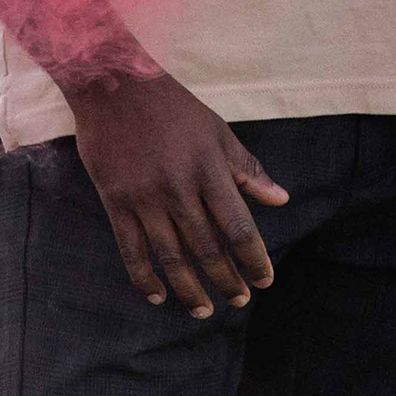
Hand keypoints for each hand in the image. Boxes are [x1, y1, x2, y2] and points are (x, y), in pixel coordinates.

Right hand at [63, 68, 290, 317]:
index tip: (265, 280)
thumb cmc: (172, 107)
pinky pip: (132, 250)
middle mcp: (178, 187)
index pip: (238, 226)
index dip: (254, 259)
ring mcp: (145, 197)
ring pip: (172, 256)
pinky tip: (159, 296)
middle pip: (207, 248)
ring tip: (204, 310)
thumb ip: (247, 169)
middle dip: (227, 280)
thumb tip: (282, 199)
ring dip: (190, 289)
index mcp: (209, 168)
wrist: (114, 84)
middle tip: (239, 301)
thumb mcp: (217, 131)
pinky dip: (145, 278)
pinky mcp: (116, 202)